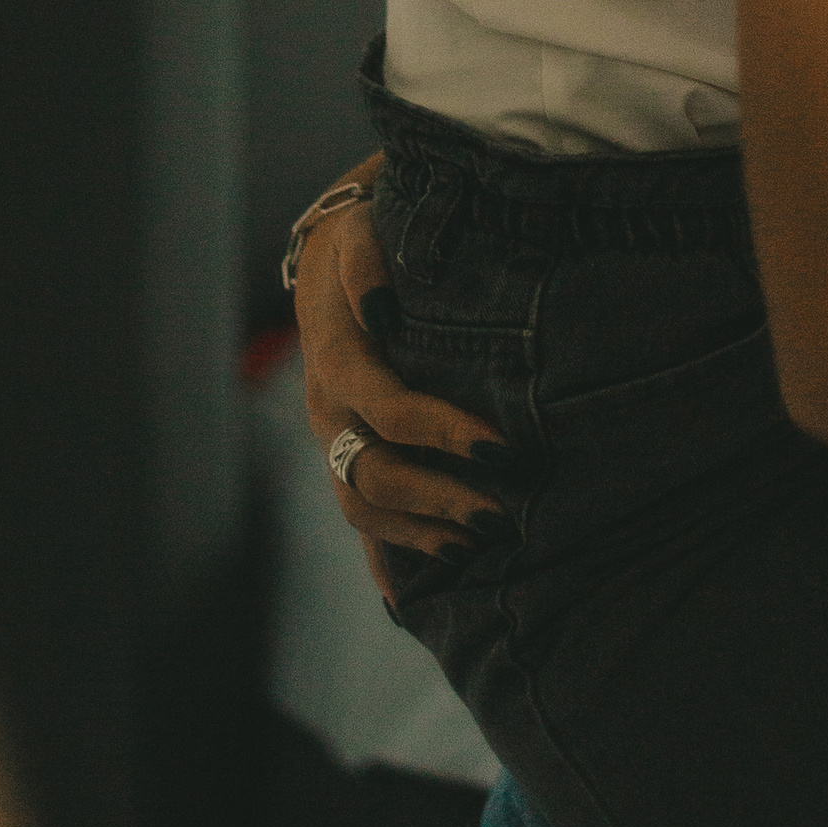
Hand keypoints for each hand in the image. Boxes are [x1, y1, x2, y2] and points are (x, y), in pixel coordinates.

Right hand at [292, 160, 502, 601]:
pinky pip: (358, 517)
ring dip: (419, 532)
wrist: (330, 248)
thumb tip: (381, 302)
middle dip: (438, 500)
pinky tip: (410, 600)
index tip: (501, 449)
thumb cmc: (365, 234)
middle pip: (372, 475)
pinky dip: (383, 559)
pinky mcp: (342, 453)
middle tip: (501, 514)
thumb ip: (368, 259)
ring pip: (361, 506)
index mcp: (335, 358)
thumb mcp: (362, 226)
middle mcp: (326, 408)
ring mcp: (331, 438)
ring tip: (476, 545)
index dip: (443, 435)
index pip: (387, 411)